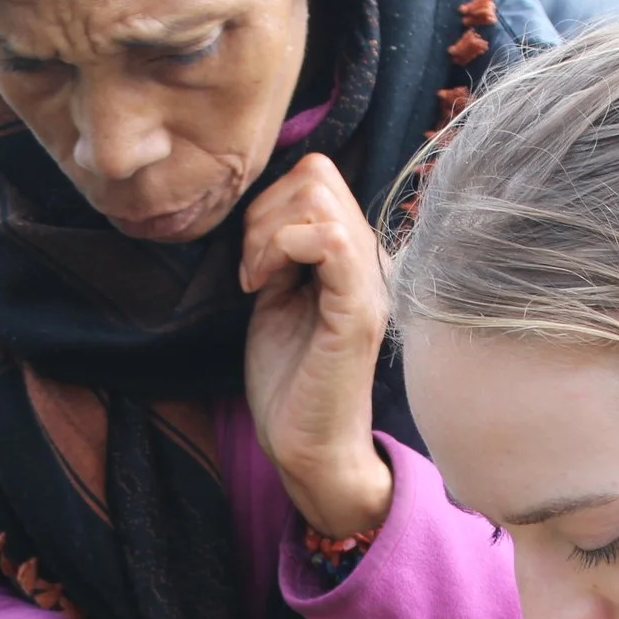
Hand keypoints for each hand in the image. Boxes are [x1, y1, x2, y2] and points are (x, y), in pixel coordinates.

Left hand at [240, 154, 392, 540]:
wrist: (305, 445)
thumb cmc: (288, 381)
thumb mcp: (275, 298)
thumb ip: (278, 251)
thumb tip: (262, 208)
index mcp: (351, 255)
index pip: (317, 176)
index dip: (269, 203)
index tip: (250, 261)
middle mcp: (368, 258)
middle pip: (316, 174)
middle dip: (263, 213)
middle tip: (250, 271)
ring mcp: (367, 280)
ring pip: (318, 195)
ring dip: (267, 232)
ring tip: (255, 280)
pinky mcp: (357, 308)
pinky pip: (328, 238)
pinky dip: (280, 248)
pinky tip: (262, 287)